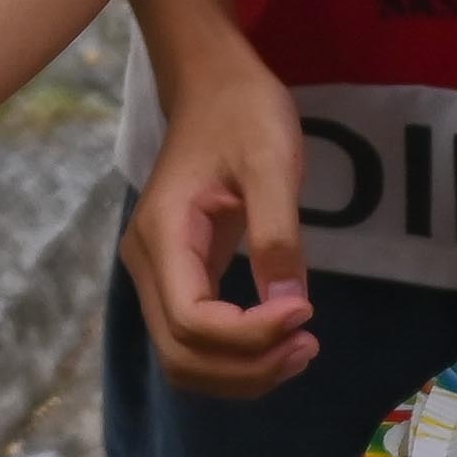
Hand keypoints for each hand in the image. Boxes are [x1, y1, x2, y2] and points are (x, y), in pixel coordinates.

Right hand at [121, 54, 315, 397]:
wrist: (213, 84)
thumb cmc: (243, 113)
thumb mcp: (271, 163)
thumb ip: (278, 234)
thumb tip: (289, 305)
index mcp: (163, 235)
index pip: (193, 322)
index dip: (251, 335)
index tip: (306, 313)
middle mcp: (147, 263)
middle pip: (182, 355)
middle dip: (248, 367)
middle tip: (309, 344)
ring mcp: (158, 273)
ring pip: (185, 359)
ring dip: (242, 372)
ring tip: (300, 348)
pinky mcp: (178, 276)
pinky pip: (197, 340)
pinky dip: (237, 357)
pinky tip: (280, 339)